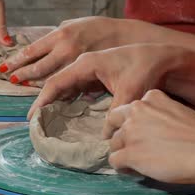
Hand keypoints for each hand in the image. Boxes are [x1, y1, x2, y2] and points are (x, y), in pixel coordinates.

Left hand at [1, 17, 121, 84]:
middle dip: (22, 75)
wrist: (130, 38)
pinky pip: (68, 89)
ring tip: (24, 89)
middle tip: (11, 81)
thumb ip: (57, 35)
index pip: (32, 50)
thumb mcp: (75, 25)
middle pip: (38, 68)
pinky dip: (57, 93)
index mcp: (61, 35)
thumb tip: (36, 48)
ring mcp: (77, 65)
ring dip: (36, 86)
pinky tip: (49, 97)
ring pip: (51, 80)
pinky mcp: (88, 79)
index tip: (5, 68)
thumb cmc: (100, 29)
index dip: (17, 60)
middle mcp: (67, 50)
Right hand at [27, 44, 184, 118]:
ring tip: (44, 119)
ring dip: (54, 101)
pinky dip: (67, 99)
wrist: (162, 56)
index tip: (32, 116)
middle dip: (43, 101)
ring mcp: (89, 68)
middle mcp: (83, 63)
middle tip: (34, 121)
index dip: (42, 100)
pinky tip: (64, 113)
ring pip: (65, 85)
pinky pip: (75, 87)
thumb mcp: (131, 92)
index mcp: (86, 63)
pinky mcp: (95, 74)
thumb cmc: (146, 68)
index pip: (57, 82)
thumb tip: (102, 138)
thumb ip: (115, 114)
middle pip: (56, 83)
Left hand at [106, 90, 194, 183]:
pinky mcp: (130, 153)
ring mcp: (130, 132)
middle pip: (113, 123)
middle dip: (117, 134)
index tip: (130, 132)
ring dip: (122, 152)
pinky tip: (132, 171)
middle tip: (124, 146)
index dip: (127, 122)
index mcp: (149, 98)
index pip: (127, 109)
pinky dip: (121, 167)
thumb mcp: (176, 110)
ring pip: (113, 143)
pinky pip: (114, 160)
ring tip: (136, 162)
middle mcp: (135, 111)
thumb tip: (149, 128)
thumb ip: (157, 113)